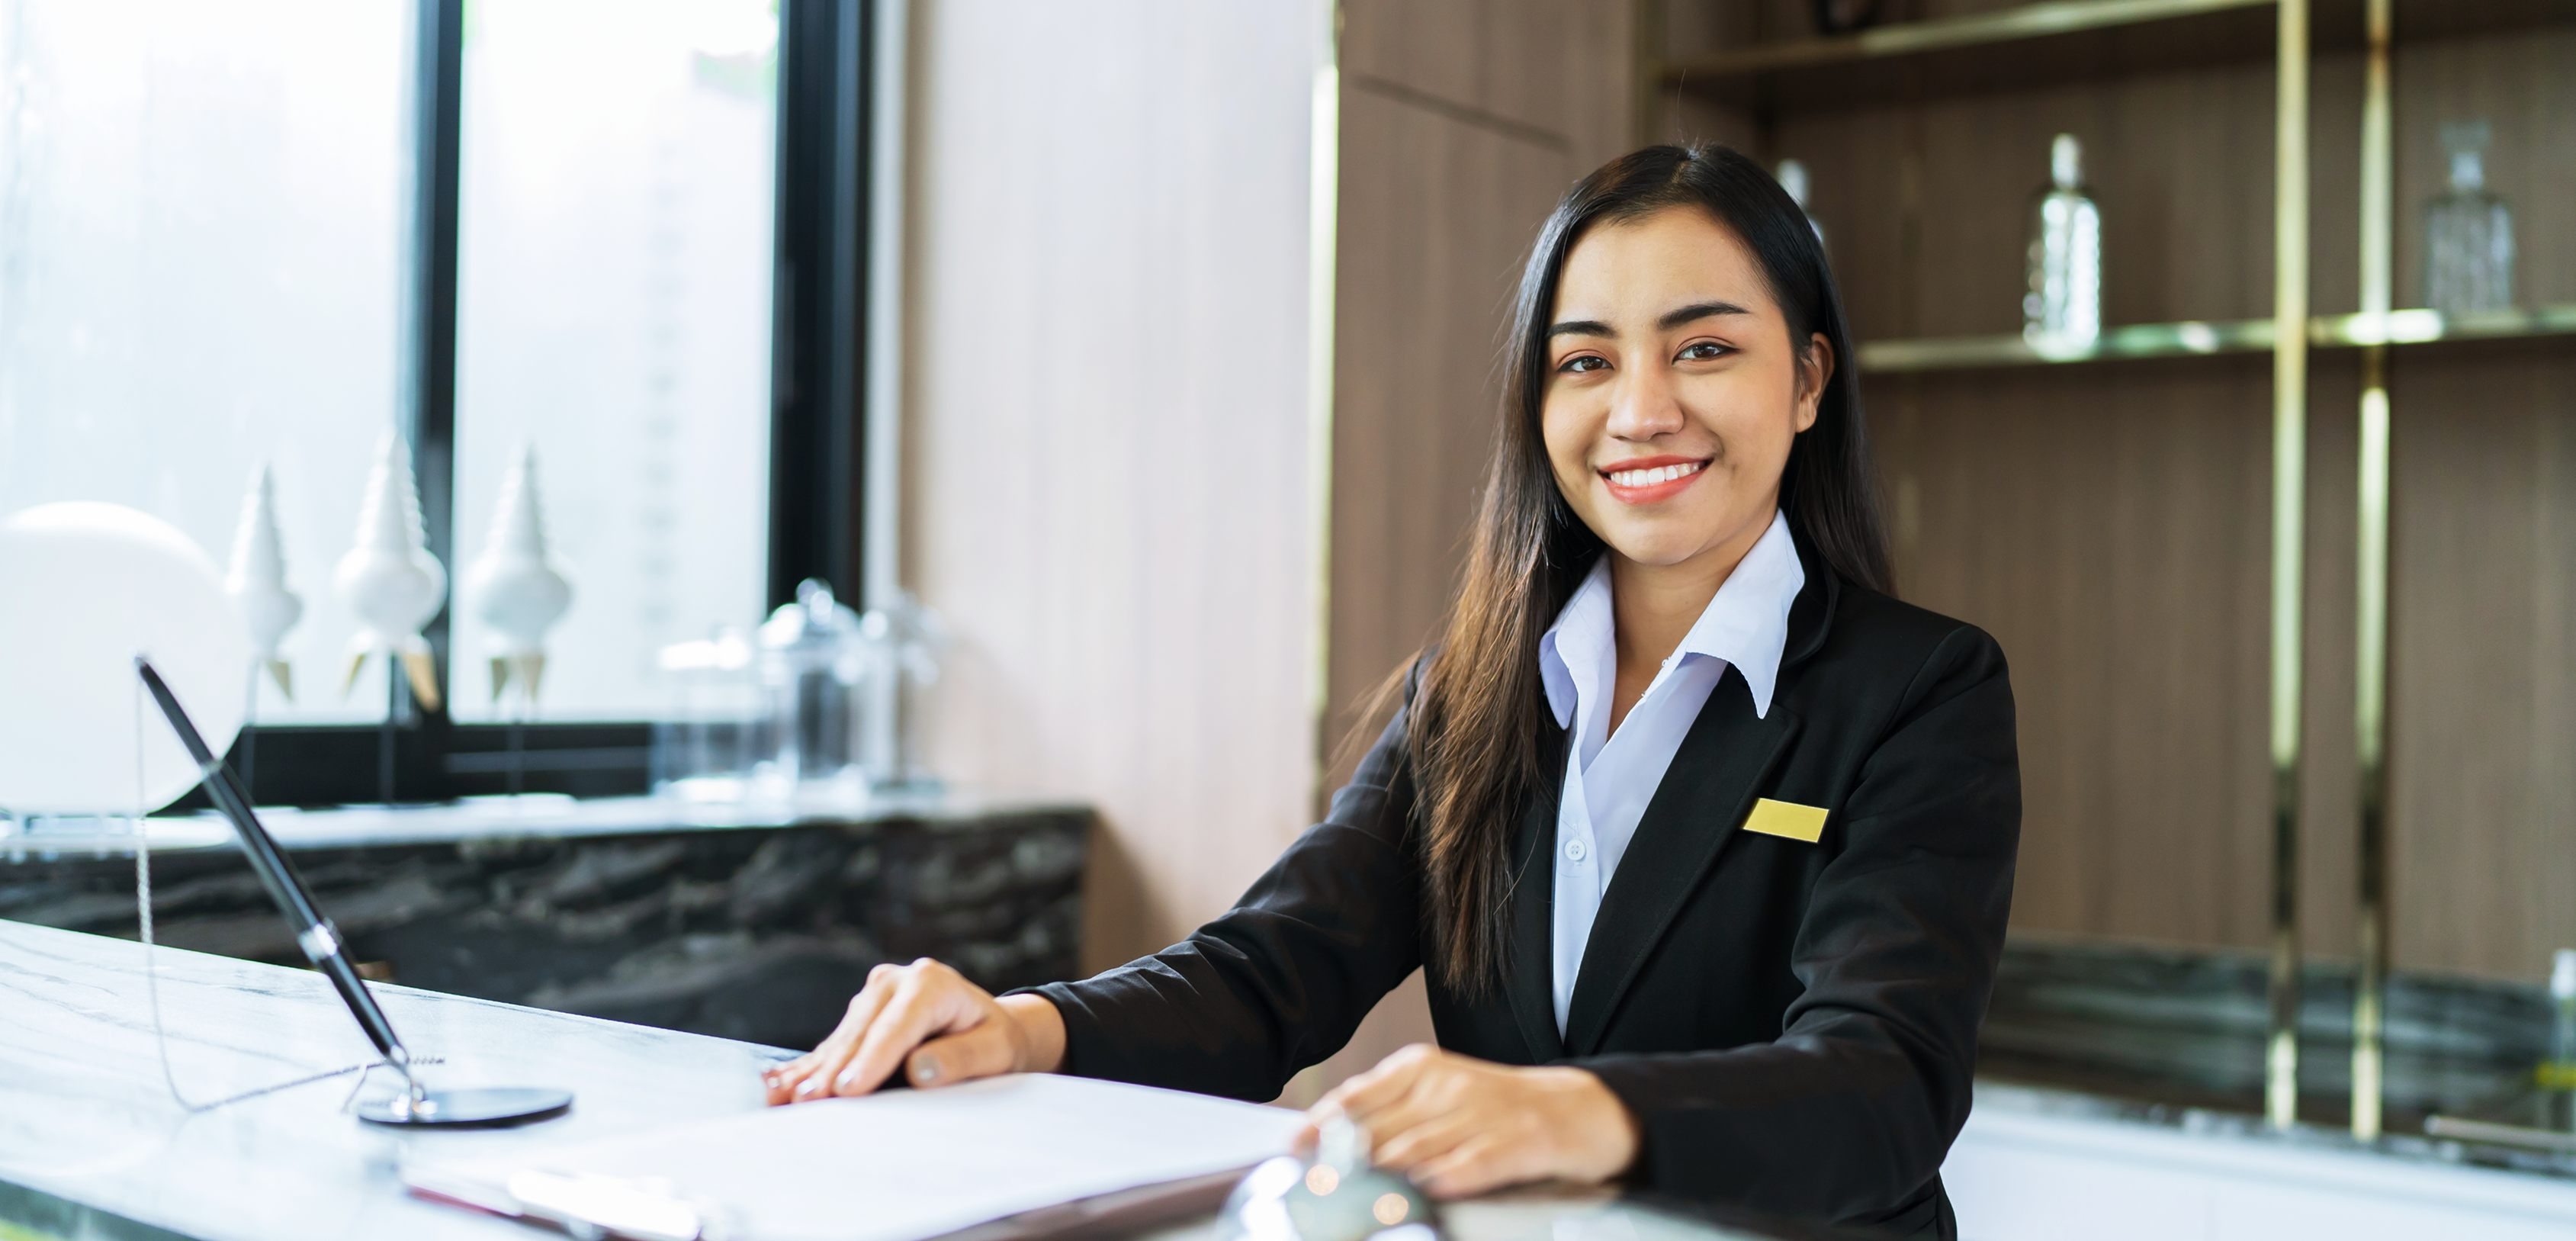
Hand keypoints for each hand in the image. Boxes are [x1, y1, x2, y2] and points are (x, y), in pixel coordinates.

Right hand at [760, 958, 1066, 1103]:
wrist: (988, 1027)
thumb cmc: (994, 1041)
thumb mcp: (996, 1050)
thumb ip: (962, 1058)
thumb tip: (920, 1071)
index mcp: (932, 983)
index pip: (897, 1026)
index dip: (871, 1059)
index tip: (848, 1089)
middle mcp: (896, 981)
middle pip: (861, 1032)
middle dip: (835, 1070)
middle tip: (807, 1104)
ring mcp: (872, 996)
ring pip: (841, 1039)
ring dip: (815, 1072)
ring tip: (785, 1099)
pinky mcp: (857, 1015)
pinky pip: (832, 1045)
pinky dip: (808, 1067)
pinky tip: (779, 1085)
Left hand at [1306, 1044, 1638, 1198]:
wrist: (1578, 1109)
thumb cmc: (1496, 1110)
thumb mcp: (1438, 1097)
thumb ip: (1387, 1116)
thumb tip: (1322, 1143)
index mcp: (1420, 1068)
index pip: (1356, 1098)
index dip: (1321, 1129)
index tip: (1294, 1155)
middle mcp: (1447, 1086)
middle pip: (1379, 1131)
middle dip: (1342, 1165)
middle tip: (1314, 1191)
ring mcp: (1484, 1113)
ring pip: (1416, 1151)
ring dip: (1381, 1179)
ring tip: (1353, 1201)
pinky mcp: (1517, 1142)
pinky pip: (1472, 1163)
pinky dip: (1444, 1178)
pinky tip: (1425, 1192)